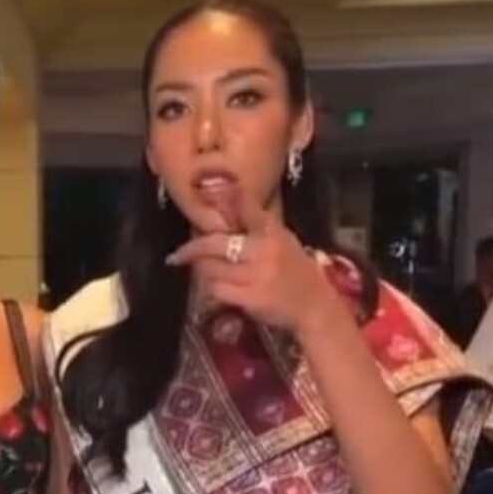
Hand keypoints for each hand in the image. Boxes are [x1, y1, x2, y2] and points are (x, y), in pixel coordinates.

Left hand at [165, 183, 335, 334]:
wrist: (315, 305)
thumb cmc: (296, 271)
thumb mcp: (282, 241)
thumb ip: (256, 228)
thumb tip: (226, 206)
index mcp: (272, 232)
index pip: (250, 209)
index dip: (232, 197)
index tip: (211, 188)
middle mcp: (264, 250)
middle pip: (217, 243)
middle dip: (192, 249)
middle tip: (177, 255)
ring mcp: (257, 275)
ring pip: (212, 269)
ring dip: (202, 272)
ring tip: (201, 274)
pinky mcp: (250, 298)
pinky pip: (217, 291)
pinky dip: (211, 291)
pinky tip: (213, 291)